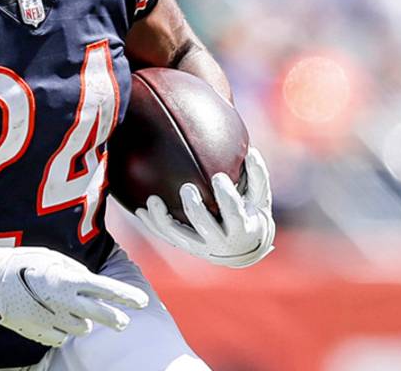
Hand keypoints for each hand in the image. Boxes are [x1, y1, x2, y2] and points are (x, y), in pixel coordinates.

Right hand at [0, 246, 148, 346]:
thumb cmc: (23, 263)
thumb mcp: (52, 258)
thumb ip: (74, 272)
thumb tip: (90, 282)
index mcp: (69, 279)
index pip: (106, 289)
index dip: (126, 296)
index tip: (142, 302)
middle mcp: (64, 301)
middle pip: (101, 315)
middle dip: (116, 319)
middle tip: (123, 322)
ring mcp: (53, 319)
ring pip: (82, 328)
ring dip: (81, 320)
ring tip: (66, 308)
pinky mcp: (41, 332)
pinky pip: (62, 336)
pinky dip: (61, 328)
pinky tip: (49, 315)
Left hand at [135, 147, 274, 267]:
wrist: (243, 248)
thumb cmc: (252, 214)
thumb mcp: (260, 198)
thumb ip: (257, 176)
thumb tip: (252, 152)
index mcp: (241, 228)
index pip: (234, 213)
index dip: (226, 197)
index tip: (218, 177)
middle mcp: (219, 241)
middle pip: (204, 225)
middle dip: (195, 208)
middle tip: (186, 188)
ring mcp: (200, 246)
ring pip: (178, 235)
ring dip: (163, 219)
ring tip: (152, 200)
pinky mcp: (186, 246)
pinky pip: (167, 236)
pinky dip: (153, 224)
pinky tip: (140, 210)